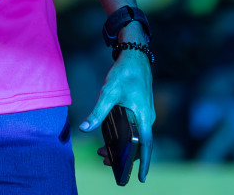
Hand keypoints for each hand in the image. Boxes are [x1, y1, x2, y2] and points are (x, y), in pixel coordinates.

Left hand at [80, 50, 154, 182]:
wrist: (135, 54)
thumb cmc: (124, 73)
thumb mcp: (108, 92)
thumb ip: (98, 112)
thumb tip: (85, 127)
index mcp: (143, 116)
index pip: (146, 145)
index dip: (144, 163)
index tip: (141, 178)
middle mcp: (147, 117)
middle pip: (139, 144)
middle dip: (124, 157)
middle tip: (105, 162)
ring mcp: (145, 112)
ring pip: (137, 136)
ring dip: (123, 146)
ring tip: (103, 151)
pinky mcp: (141, 107)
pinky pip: (136, 127)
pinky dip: (125, 135)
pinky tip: (111, 135)